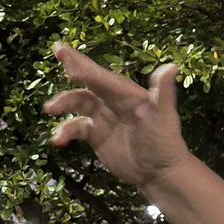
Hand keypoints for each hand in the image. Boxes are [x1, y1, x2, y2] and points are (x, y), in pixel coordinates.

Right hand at [44, 44, 188, 192]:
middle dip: (73, 66)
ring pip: (78, 103)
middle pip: (89, 81)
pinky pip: (75, 128)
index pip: (103, 76)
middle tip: (57, 50)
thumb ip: (163, 92)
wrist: (159, 173)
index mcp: (128, 93)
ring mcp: (103, 118)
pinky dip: (65, 131)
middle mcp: (113, 101)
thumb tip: (173, 65)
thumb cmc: (164, 141)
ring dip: (63, 103)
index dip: (86, 66)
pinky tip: (57, 140)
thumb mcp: (164, 116)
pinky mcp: (96, 135)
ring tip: (49, 109)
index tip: (67, 56)